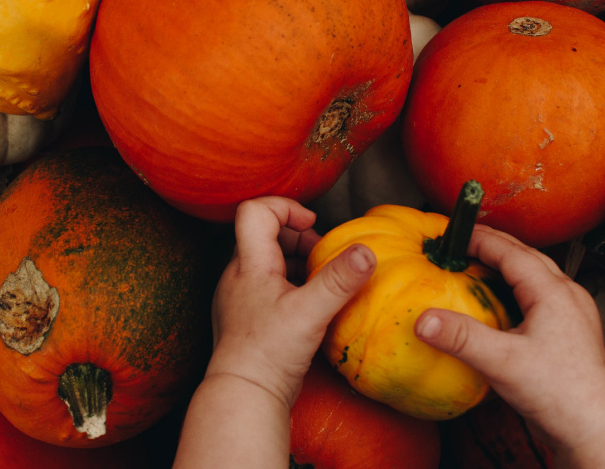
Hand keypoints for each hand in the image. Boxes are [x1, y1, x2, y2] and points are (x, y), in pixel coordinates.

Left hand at [206, 196, 375, 408]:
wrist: (243, 397)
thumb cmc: (269, 353)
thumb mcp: (311, 312)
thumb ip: (339, 280)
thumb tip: (366, 251)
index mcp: (249, 264)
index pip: (255, 210)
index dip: (286, 208)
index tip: (312, 226)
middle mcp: (238, 276)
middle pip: (264, 234)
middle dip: (298, 238)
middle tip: (322, 258)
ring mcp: (239, 298)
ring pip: (267, 262)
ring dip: (295, 263)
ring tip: (320, 281)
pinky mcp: (246, 319)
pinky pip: (267, 287)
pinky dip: (290, 286)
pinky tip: (309, 307)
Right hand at [413, 225, 604, 452]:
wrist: (594, 427)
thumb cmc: (557, 393)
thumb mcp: (502, 363)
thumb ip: (461, 338)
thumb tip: (423, 320)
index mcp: (553, 292)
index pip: (511, 252)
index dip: (480, 239)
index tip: (452, 234)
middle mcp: (568, 294)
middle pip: (527, 256)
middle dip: (494, 245)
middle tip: (463, 242)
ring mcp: (575, 311)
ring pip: (538, 274)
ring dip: (508, 264)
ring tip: (480, 264)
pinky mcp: (573, 330)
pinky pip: (543, 294)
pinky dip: (519, 286)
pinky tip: (504, 301)